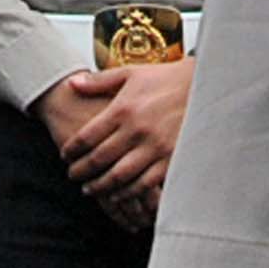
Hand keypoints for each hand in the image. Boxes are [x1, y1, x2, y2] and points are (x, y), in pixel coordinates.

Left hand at [53, 59, 191, 210]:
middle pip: (99, 159)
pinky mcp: (171, 159)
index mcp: (123, 109)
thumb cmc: (165, 79)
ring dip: (100, 186)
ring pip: (119, 176)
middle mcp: (137, 130)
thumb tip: (72, 83)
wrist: (204, 86)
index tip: (65, 155)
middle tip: (72, 175)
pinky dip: (127, 192)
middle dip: (81, 171)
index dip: (72, 150)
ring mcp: (155, 147)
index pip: (87, 137)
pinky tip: (117, 193)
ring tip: (90, 189)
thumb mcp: (130, 73)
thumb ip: (99, 81)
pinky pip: (144, 184)